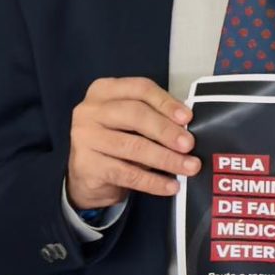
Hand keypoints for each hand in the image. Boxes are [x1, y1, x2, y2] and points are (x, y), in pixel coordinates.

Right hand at [66, 77, 195, 214]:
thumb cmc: (117, 140)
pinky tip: (170, 186)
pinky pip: (126, 174)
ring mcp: (84, 137)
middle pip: (135, 114)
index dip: (166, 102)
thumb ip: (155, 117)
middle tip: (189, 145)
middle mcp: (90, 110)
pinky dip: (152, 181)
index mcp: (105, 90)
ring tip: (189, 167)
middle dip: (166, 130)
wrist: (88, 175)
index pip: (140, 88)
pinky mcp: (86, 165)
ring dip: (166, 158)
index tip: (188, 118)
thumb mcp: (132, 122)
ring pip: (132, 146)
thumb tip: (188, 127)